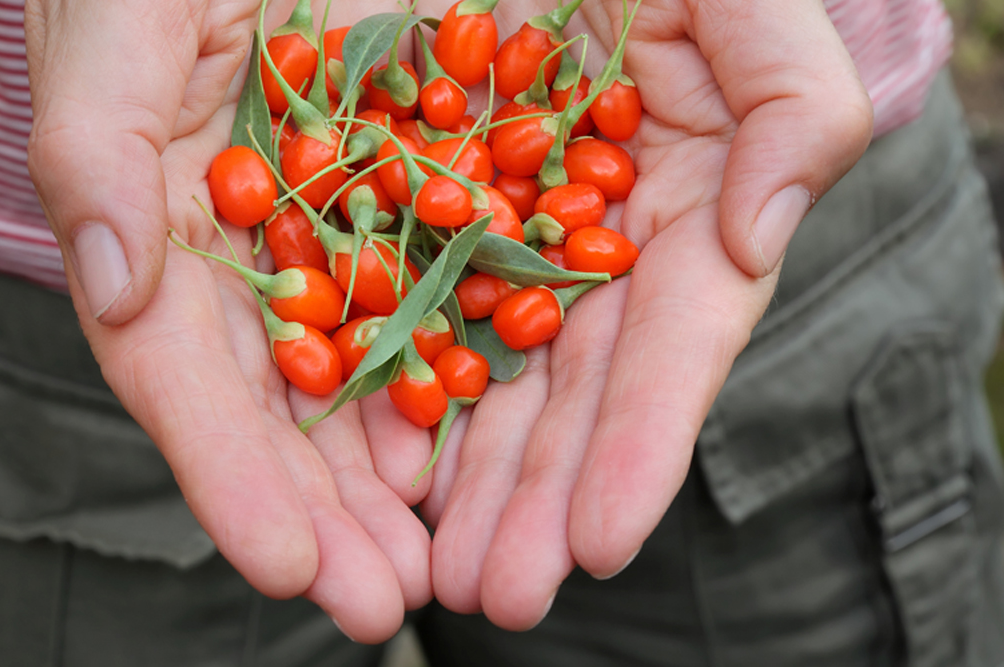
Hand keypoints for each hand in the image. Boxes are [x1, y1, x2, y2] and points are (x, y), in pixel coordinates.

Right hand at [24, 0, 432, 641]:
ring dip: (403, 475)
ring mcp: (339, 226)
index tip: (283, 565)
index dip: (227, 472)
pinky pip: (448, 288)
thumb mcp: (119, 23)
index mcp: (159, 226)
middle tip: (382, 605)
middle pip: (282, 403)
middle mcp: (249, 252)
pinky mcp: (419, 186)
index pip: (181, 372)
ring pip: (368, 369)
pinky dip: (467, 371)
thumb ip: (94, 146)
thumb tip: (109, 280)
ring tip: (443, 566)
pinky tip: (492, 443)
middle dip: (328, 512)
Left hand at [419, 0, 872, 629]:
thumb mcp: (753, 8)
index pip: (670, 349)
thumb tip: (759, 234)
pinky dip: (391, 391)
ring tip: (437, 574)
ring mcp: (504, 239)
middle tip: (499, 597)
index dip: (641, 445)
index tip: (600, 542)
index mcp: (682, 218)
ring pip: (484, 375)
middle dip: (538, 499)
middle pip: (570, 393)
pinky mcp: (420, 214)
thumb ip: (795, 108)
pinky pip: (400, 310)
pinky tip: (376, 471)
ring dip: (464, 480)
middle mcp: (595, 252)